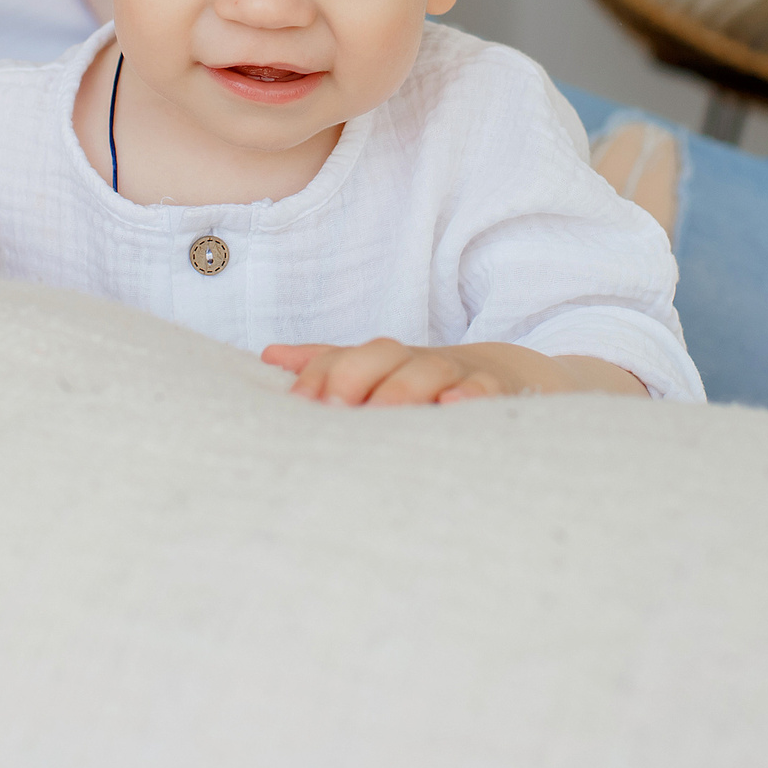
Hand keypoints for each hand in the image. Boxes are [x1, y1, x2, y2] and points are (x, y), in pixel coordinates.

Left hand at [261, 338, 526, 405]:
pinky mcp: (493, 393)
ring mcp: (455, 376)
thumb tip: (269, 356)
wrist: (497, 375)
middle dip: (354, 377)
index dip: (319, 376)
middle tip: (332, 408)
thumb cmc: (415, 383)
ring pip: (428, 372)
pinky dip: (469, 397)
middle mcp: (414, 362)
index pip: (342, 357)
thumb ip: (325, 366)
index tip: (298, 404)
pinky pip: (483, 391)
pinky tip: (452, 407)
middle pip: (382, 355)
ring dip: (404, 389)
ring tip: (381, 411)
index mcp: (380, 359)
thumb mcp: (372, 373)